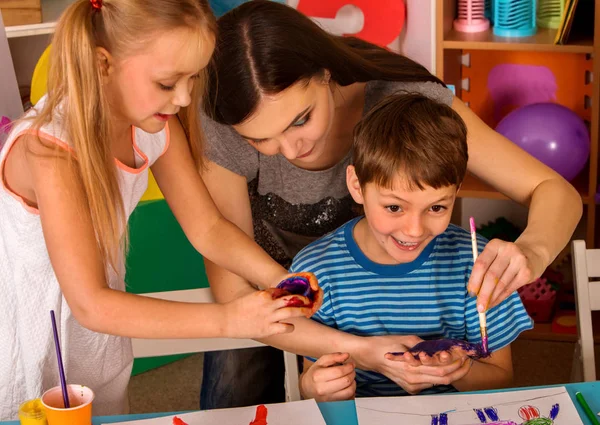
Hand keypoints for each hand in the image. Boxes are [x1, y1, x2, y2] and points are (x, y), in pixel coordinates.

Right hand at [222, 290, 311, 337]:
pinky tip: (290, 326)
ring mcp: (268, 317)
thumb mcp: (251, 297)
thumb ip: (263, 298)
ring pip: (291, 312)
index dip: (291, 292)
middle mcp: (268, 304)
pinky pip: (285, 327)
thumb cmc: (236, 309)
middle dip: (301, 299)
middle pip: (290, 299)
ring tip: (307, 311)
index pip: (282, 291)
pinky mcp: (268, 329)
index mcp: (264, 294)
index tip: (297, 293)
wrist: (225, 320)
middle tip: (308, 300)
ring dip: (301, 311)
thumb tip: (273, 298)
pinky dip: (290, 326)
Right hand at [300, 353, 355, 401]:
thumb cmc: (315, 374)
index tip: (351, 364)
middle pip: (345, 381)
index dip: (349, 366)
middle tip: (351, 370)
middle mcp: (322, 389)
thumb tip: (346, 355)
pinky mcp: (332, 404)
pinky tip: (347, 386)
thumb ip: (334, 356)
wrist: (307, 388)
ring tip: (350, 377)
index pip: (339, 371)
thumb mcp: (321, 362)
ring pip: (349, 391)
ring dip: (353, 382)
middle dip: (352, 373)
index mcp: (318, 376)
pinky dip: (351, 391)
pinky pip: (348, 399)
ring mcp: (327, 398)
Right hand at [355, 335, 471, 393]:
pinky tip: (443, 366)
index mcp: (413, 367)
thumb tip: (443, 346)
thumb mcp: (407, 340)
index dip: (455, 363)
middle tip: (467, 359)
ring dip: (450, 373)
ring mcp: (412, 386)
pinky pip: (429, 383)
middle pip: (443, 379)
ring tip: (458, 361)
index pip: (441, 369)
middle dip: (458, 370)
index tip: (464, 354)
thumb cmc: (386, 344)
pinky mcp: (410, 388)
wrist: (369, 355)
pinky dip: (438, 376)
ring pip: (437, 383)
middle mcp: (413, 380)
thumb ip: (426, 345)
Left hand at [467, 239, 544, 311]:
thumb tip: (474, 293)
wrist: (532, 254)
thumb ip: (484, 271)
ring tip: (486, 306)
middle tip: (479, 307)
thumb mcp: (494, 257)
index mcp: (494, 245)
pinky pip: (510, 288)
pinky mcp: (527, 272)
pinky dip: (501, 298)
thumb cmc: (506, 258)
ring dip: (492, 298)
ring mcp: (519, 261)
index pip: (481, 264)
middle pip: (491, 275)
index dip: (474, 280)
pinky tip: (495, 302)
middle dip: (483, 293)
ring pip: (501, 284)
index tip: (471, 294)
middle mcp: (507, 250)